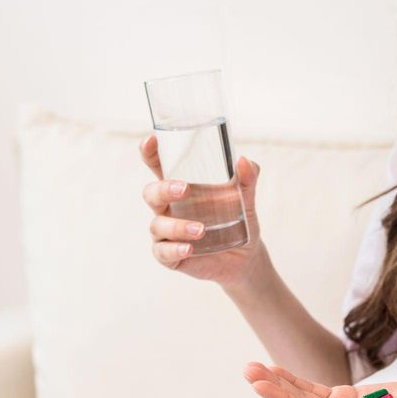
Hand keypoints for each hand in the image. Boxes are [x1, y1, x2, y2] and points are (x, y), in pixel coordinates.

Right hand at [139, 134, 268, 289]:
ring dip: (177, 226)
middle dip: (163, 189)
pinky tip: (189, 248)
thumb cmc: (238, 221)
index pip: (158, 166)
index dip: (149, 153)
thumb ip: (246, 179)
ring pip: (157, 225)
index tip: (151, 140)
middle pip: (151, 193)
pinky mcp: (171, 256)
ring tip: (202, 230)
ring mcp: (166, 232)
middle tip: (185, 189)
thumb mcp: (245, 199)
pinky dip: (174, 249)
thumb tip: (244, 161)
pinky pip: (163, 252)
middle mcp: (168, 208)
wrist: (245, 257)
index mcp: (180, 187)